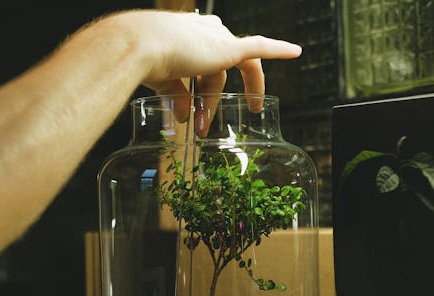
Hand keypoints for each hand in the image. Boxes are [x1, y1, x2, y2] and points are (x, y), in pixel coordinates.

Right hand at [104, 10, 301, 131]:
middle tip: (200, 126)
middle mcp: (202, 31)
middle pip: (212, 72)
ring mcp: (217, 38)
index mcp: (184, 33)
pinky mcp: (229, 48)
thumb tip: (183, 116)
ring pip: (223, 75)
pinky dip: (278, 49)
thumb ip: (174, 94)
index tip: (194, 105)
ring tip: (206, 126)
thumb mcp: (159, 79)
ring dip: (214, 103)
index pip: (199, 61)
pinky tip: (295, 52)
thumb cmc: (139, 58)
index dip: (198, 85)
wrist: (138, 46)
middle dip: (205, 102)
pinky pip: (259, 49)